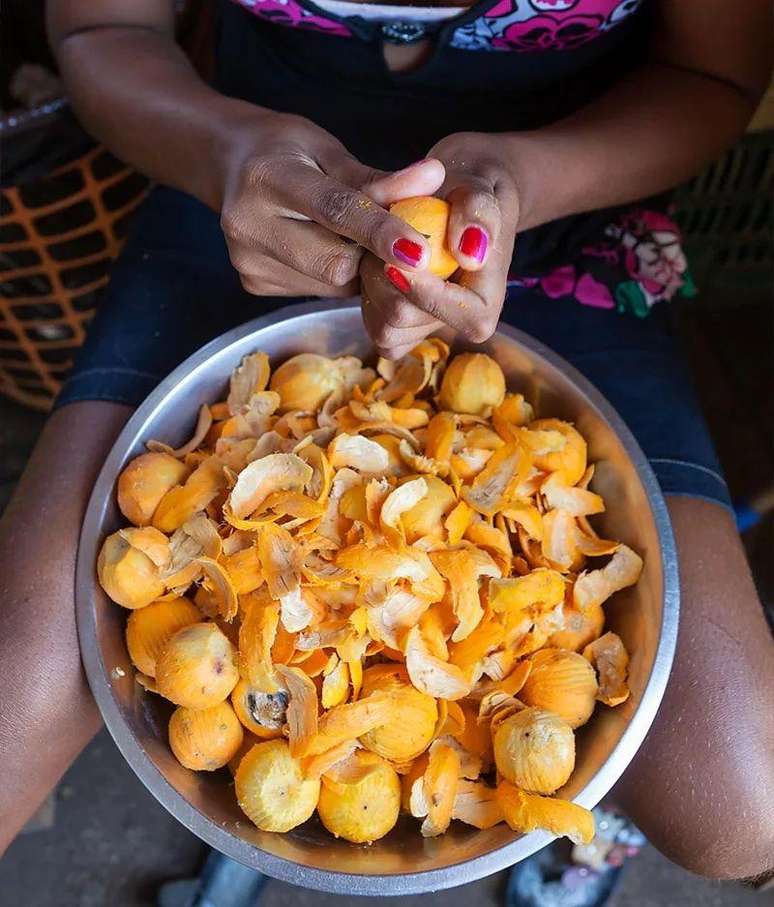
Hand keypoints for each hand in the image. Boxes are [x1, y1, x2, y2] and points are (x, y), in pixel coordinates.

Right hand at [219, 112, 445, 296]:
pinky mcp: (254, 284)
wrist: (226, 165)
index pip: (335, 210)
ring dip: (358, 266)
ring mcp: (248, 261)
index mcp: (268, 176)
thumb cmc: (284, 150)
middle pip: (335, 262)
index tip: (421, 250)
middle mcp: (249, 225)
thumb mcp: (327, 150)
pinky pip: (319, 290)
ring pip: (332, 283)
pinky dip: (337, 275)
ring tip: (351, 236)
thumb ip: (378, 177)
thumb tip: (434, 177)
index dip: (381, 231)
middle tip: (396, 238)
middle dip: (374, 255)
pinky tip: (328, 247)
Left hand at [359, 132, 519, 357]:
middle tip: (385, 237)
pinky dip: (366, 296)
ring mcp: (427, 331)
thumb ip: (479, 212)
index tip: (395, 261)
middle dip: (384, 277)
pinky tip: (377, 267)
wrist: (450, 203)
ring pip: (384, 328)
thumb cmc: (467, 193)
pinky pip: (373, 326)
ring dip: (371, 283)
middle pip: (407, 319)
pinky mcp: (401, 333)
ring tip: (383, 248)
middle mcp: (459, 324)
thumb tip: (471, 255)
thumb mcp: (478, 187)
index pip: (467, 317)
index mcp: (487, 301)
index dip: (430, 295)